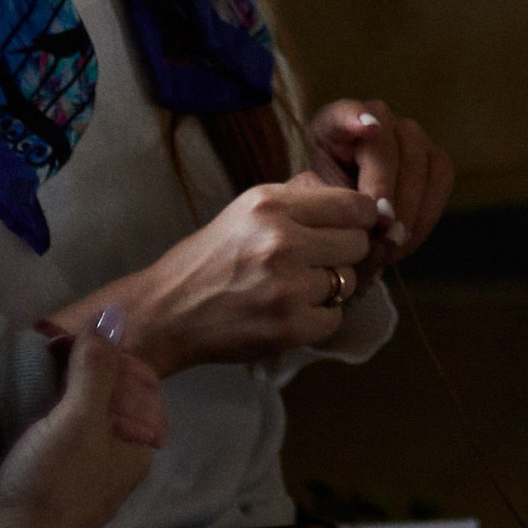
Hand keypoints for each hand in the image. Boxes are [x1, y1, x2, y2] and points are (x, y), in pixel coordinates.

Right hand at [0, 314, 162, 527]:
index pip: (130, 389)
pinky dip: (19, 428)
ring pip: (58, 427)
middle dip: (68, 380)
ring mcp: (67, 483)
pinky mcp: (31, 493)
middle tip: (41, 351)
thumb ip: (98, 366)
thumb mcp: (81, 416)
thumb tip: (117, 313)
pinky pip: (30, 448)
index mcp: (133, 451)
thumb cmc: (54, 483)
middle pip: (92, 407)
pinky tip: (4, 404)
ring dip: (40, 403)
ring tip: (21, 370)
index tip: (74, 338)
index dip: (105, 360)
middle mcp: (106, 468)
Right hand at [53, 175, 386, 374]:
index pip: (354, 204)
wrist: (164, 312)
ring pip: (347, 280)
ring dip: (329, 286)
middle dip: (344, 252)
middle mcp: (282, 241)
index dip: (361, 218)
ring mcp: (286, 287)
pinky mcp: (288, 327)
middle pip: (358, 242)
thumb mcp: (250, 209)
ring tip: (296, 287)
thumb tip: (363, 203)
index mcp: (272, 204)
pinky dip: (319, 318)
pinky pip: (334, 318)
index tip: (352, 227)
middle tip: (317, 261)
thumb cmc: (210, 257)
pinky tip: (291, 312)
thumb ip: (302, 200)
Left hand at [306, 96, 454, 267]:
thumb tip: (358, 212)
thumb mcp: (316, 209)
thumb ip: (329, 205)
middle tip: (381, 226)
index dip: (354, 118)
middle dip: (385, 187)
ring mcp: (410, 134)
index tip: (368, 129)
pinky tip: (409, 238)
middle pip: (385, 145)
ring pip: (417, 160)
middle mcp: (376, 119)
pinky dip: (426, 212)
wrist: (354, 229)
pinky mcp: (435, 156)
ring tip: (392, 243)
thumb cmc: (328, 214)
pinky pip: (440, 178)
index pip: (341, 113)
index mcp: (332, 125)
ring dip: (407, 207)